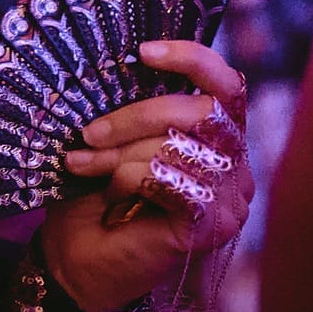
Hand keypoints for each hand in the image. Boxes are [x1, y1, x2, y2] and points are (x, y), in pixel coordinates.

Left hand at [40, 39, 254, 311]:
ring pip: (179, 146)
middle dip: (135, 116)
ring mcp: (230, 199)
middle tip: (88, 133)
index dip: (192, 59)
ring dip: (121, 154)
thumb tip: (122, 57)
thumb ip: (133, 106)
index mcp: (217, 138)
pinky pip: (172, 180)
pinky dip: (131, 180)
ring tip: (84, 167)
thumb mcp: (113, 140)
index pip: (227, 85)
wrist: (77, 260)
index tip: (144, 51)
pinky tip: (112, 198)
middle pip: (200, 111)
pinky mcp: (212, 226)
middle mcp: (235, 166)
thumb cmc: (92, 194)